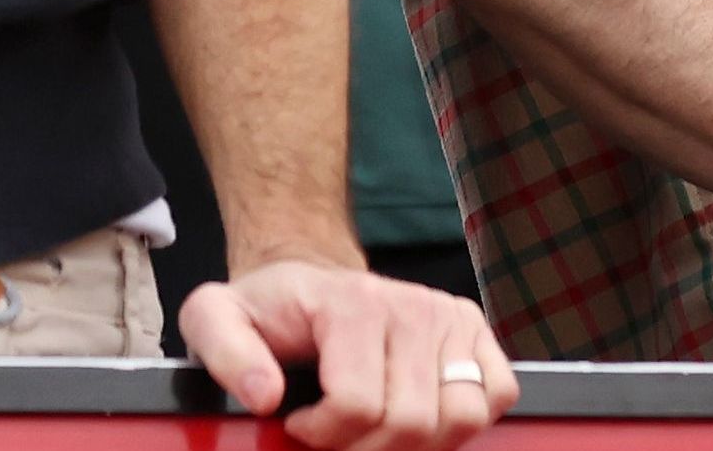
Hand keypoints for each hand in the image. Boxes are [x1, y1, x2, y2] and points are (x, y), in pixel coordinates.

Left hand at [177, 259, 515, 450]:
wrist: (309, 278)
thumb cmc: (269, 308)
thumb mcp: (215, 318)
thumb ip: (223, 352)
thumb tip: (263, 396)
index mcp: (353, 305)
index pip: (357, 406)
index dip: (322, 436)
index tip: (298, 423)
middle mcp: (412, 306)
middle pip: (411, 422)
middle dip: (366, 448)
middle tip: (337, 434)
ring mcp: (449, 317)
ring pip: (460, 418)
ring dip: (417, 443)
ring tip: (376, 430)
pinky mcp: (475, 331)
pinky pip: (496, 395)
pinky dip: (462, 421)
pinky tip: (419, 415)